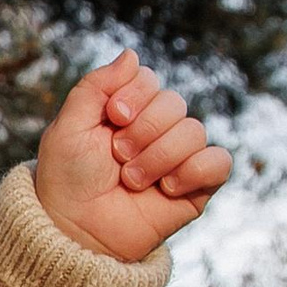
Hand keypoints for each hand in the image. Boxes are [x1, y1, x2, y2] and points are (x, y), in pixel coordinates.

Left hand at [33, 51, 231, 265]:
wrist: (76, 232)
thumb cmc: (67, 181)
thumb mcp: (68, 127)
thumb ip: (95, 85)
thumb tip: (131, 54)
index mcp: (128, 111)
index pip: (149, 78)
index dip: (134, 94)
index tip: (113, 117)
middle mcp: (156, 130)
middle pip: (174, 103)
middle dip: (144, 130)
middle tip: (118, 157)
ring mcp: (178, 158)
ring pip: (194, 131)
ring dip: (159, 156)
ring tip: (132, 181)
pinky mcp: (196, 188)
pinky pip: (219, 161)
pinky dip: (194, 170)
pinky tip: (167, 188)